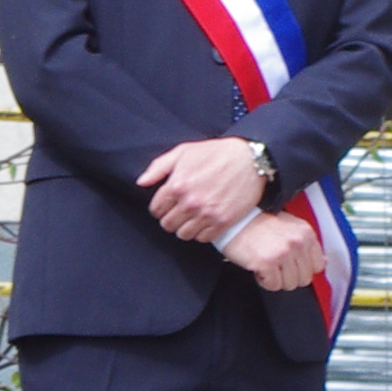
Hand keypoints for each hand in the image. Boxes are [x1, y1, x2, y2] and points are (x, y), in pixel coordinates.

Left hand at [137, 134, 270, 244]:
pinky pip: (203, 238)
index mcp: (177, 185)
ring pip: (183, 234)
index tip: (167, 204)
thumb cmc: (216, 153)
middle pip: (168, 224)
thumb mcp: (183, 152)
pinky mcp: (223, 222)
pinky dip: (202, 232)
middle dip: (170, 218)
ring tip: (191, 217)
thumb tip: (141, 182)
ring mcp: (206, 214)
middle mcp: (190, 202)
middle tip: (179, 211)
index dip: (159, 207)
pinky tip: (205, 221)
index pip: (156, 209)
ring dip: (185, 227)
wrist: (250, 160)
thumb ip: (158, 167)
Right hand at [223, 207, 323, 291]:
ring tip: (267, 265)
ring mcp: (282, 253)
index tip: (293, 264)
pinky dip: (264, 280)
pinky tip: (259, 268)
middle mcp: (297, 242)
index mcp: (305, 232)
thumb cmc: (257, 222)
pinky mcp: (267, 263)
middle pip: (305, 278)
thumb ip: (306, 244)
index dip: (304, 268)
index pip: (319, 265)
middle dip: (289, 275)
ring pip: (290, 285)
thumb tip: (323, 261)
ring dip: (277, 279)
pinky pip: (273, 286)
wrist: (234, 222)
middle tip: (276, 264)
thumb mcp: (288, 226)